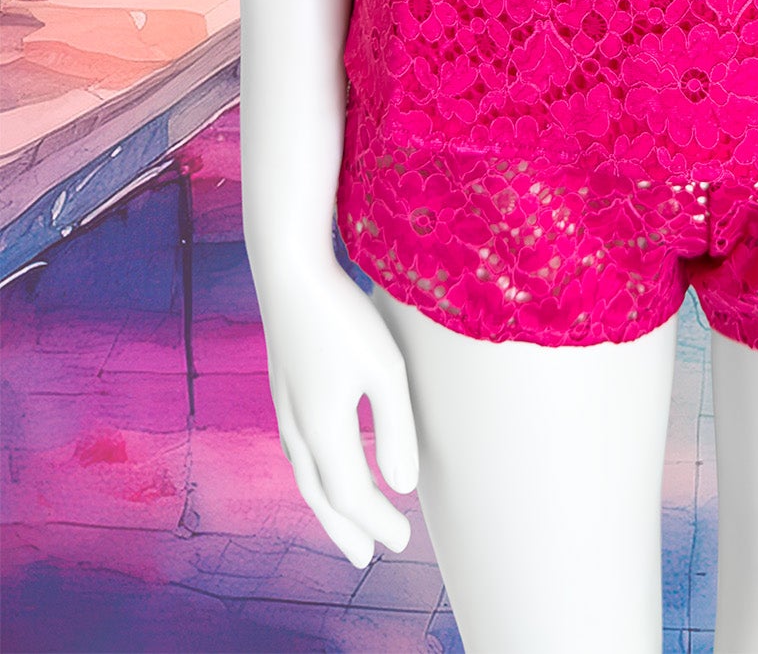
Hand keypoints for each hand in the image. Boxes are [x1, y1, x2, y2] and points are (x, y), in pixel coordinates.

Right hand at [256, 258, 419, 567]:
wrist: (288, 269)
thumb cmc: (343, 315)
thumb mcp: (384, 369)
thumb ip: (394, 429)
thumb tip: (403, 486)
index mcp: (322, 428)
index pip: (351, 495)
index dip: (376, 522)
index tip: (402, 542)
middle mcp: (296, 426)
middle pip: (319, 494)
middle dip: (344, 528)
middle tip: (364, 559)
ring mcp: (283, 406)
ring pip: (303, 474)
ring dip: (325, 504)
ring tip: (344, 521)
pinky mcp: (282, 386)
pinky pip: (296, 450)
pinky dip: (313, 474)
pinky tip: (322, 464)